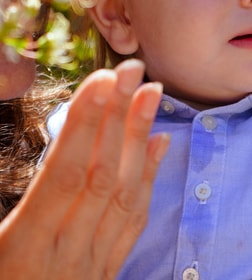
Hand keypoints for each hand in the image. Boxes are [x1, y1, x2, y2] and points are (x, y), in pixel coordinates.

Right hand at [0, 59, 169, 278]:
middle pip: (99, 177)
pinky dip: (148, 180)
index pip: (63, 177)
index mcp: (21, 252)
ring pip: (122, 195)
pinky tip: (159, 144)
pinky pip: (132, 224)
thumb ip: (20, 203)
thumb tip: (58, 154)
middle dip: (118, 119)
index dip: (84, 126)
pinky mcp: (103, 275)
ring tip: (152, 93)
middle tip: (133, 69)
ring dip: (138, 140)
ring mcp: (88, 269)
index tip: (100, 80)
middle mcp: (62, 258)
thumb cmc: (3, 277)